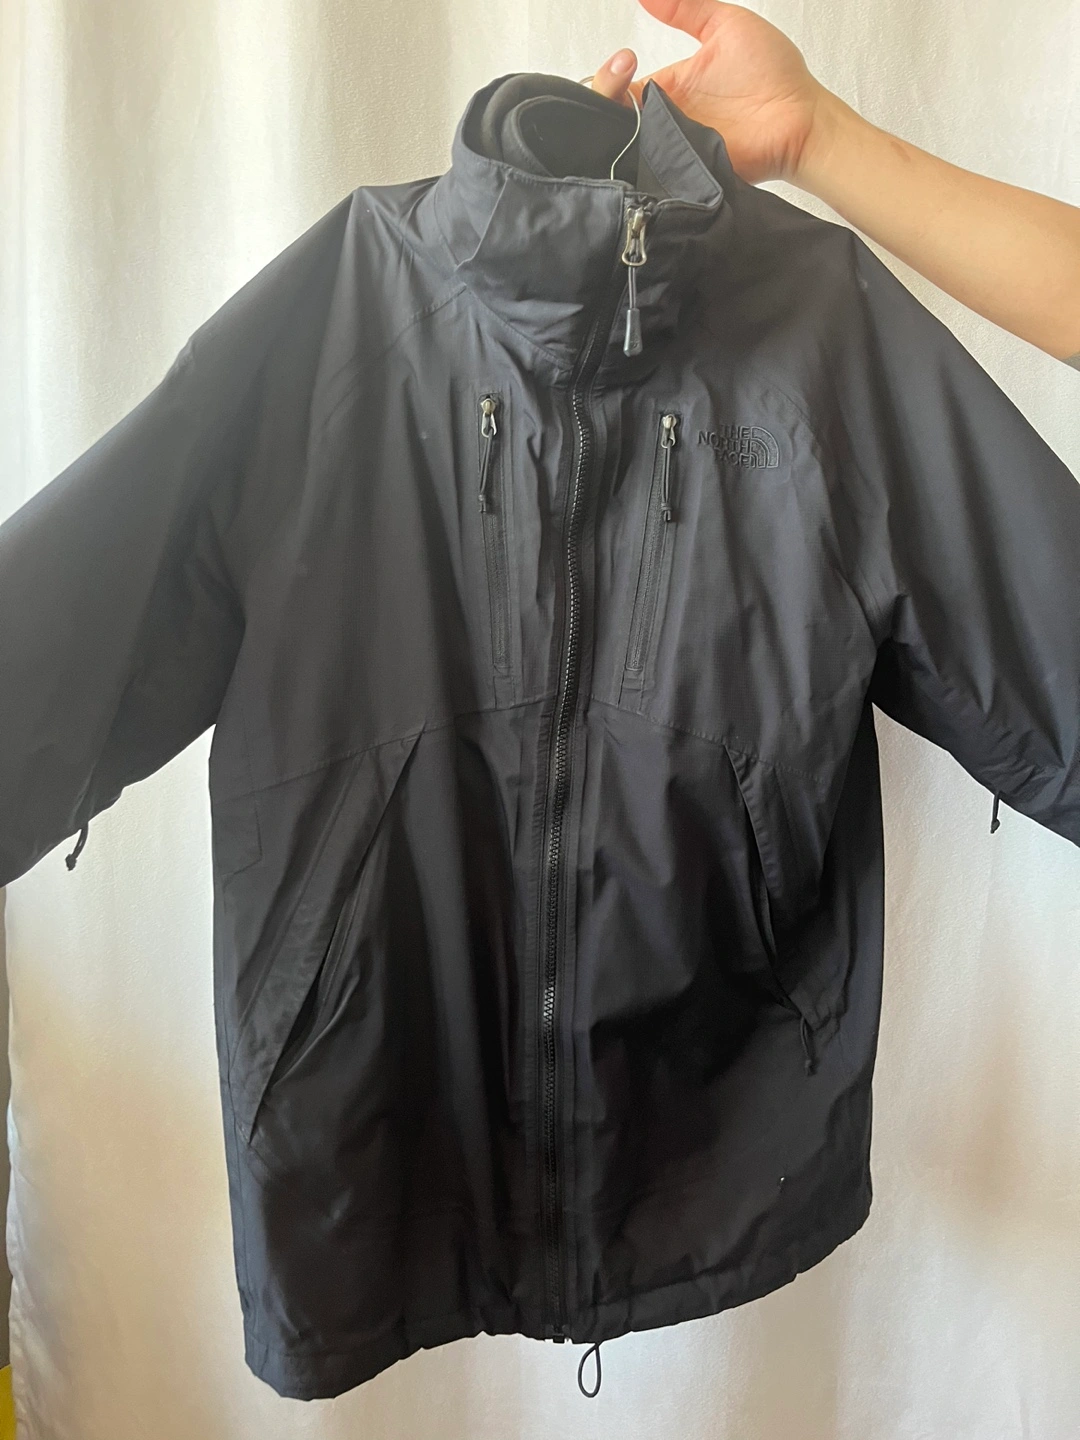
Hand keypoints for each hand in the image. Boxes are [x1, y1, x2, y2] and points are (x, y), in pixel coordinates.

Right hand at [589, 0, 834, 184]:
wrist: (800, 118)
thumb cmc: (774, 72)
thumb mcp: (725, 24)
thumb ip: (686, 8)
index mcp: (669, 87)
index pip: (622, 87)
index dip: (610, 77)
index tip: (623, 62)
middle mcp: (667, 119)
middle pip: (615, 118)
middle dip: (605, 97)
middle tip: (623, 80)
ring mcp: (675, 147)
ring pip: (626, 146)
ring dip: (619, 127)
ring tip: (629, 108)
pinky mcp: (686, 171)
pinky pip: (652, 171)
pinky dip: (641, 157)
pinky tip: (640, 139)